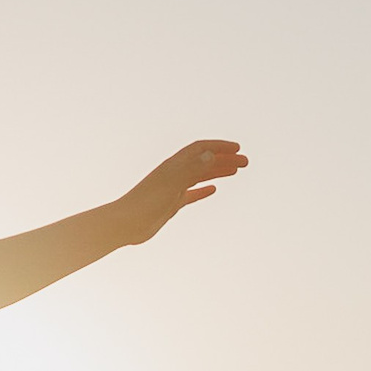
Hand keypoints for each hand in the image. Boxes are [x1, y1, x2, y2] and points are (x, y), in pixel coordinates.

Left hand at [119, 140, 246, 241]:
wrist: (125, 224)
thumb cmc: (145, 203)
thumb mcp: (172, 184)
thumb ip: (191, 169)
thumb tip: (211, 154)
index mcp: (174, 165)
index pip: (200, 149)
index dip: (219, 146)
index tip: (238, 149)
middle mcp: (174, 174)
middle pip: (203, 161)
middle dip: (224, 159)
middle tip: (245, 162)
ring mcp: (172, 188)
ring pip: (199, 176)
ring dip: (217, 171)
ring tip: (235, 171)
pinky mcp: (170, 203)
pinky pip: (191, 193)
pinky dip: (203, 189)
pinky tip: (213, 190)